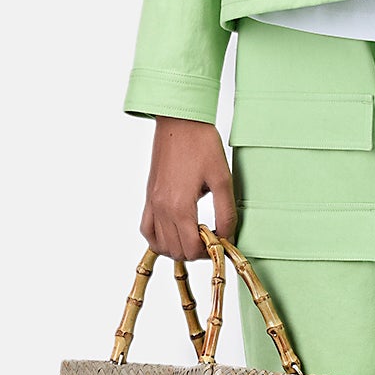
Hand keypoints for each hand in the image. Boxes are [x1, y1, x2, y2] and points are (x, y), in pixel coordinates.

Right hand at [140, 117, 236, 264]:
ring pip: (160, 245)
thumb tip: (227, 237)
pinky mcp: (149, 197)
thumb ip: (226, 212)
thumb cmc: (202, 144)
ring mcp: (152, 203)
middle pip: (176, 251)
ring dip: (179, 248)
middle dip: (196, 252)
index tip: (221, 241)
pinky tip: (175, 233)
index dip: (209, 252)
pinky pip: (146, 229)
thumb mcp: (223, 179)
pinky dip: (159, 239)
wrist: (180, 121)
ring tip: (196, 235)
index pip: (191, 249)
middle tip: (212, 238)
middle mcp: (162, 208)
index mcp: (180, 206)